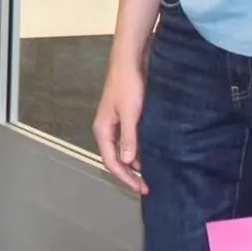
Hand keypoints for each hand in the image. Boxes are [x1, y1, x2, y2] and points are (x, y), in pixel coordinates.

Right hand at [93, 57, 148, 195]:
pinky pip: (127, 142)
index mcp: (103, 130)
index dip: (125, 177)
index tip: (142, 188)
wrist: (129, 62)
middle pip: (113, 159)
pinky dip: (136, 152)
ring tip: (148, 175)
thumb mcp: (131, 114)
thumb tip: (127, 162)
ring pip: (120, 151)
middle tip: (146, 186)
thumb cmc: (129, 87)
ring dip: (132, 165)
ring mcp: (114, 123)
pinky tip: (147, 156)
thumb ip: (129, 138)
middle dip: (128, 175)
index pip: (111, 162)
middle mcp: (106, 129)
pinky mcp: (123, 118)